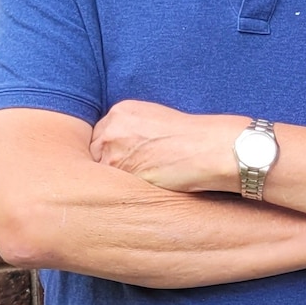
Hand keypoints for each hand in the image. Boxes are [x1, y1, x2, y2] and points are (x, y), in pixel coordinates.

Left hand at [90, 99, 244, 193]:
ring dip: (112, 183)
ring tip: (138, 185)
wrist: (211, 148)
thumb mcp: (158, 120)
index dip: (112, 152)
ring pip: (98, 174)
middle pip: (94, 154)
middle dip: (107, 166)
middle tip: (132, 175)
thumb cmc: (194, 137)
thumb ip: (132, 130)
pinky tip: (141, 191)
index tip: (127, 160)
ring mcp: (111, 151)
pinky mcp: (119, 174)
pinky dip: (120, 194)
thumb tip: (121, 151)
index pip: (100, 137)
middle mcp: (111, 128)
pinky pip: (109, 190)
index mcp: (121, 110)